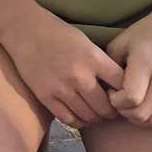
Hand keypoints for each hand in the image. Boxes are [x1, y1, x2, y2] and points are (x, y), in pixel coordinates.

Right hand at [5, 7, 124, 128]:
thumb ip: (102, 63)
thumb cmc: (59, 33)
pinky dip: (78, 121)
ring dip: (96, 118)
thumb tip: (119, 86)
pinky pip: (68, 119)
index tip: (124, 96)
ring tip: (96, 113)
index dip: (126, 94)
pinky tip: (80, 115)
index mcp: (93, 58)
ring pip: (89, 116)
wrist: (25, 29)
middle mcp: (79, 76)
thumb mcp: (87, 42)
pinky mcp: (45, 96)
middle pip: (106, 107)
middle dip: (112, 111)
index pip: (122, 85)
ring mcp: (61, 88)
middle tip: (111, 110)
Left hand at [106, 11, 151, 127]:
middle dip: (125, 112)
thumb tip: (103, 91)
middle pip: (142, 115)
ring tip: (133, 104)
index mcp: (145, 63)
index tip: (112, 91)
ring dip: (140, 119)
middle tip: (120, 99)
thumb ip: (109, 67)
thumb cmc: (145, 32)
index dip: (116, 101)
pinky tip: (148, 107)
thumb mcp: (121, 42)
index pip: (131, 99)